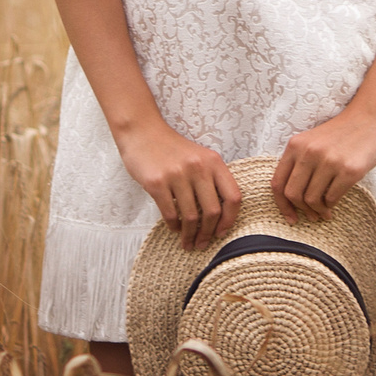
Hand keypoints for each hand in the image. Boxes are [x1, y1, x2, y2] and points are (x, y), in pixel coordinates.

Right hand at [115, 121, 241, 249]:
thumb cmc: (172, 149)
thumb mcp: (199, 158)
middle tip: (202, 244)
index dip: (230, 219)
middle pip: (212, 211)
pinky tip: (174, 228)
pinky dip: (173, 226)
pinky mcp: (157, 182)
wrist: (143, 132)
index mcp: (213, 161)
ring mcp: (177, 175)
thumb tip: (218, 218)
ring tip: (187, 242)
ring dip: (189, 235)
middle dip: (208, 233)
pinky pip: (170, 213)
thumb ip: (211, 180)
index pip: (233, 197)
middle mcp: (198, 167)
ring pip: (191, 216)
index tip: (222, 232)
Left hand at [271, 104, 375, 218]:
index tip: (291, 217)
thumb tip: (292, 199)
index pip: (278, 183)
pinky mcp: (349, 170)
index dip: (282, 205)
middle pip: (293, 194)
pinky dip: (331, 205)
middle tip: (311, 216)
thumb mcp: (313, 141)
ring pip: (312, 199)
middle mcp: (309, 152)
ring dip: (318, 210)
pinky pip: (332, 198)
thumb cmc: (342, 133)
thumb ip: (299, 162)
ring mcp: (329, 161)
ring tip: (325, 211)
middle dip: (301, 210)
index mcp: (296, 145)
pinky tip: (335, 203)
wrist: (371, 117)